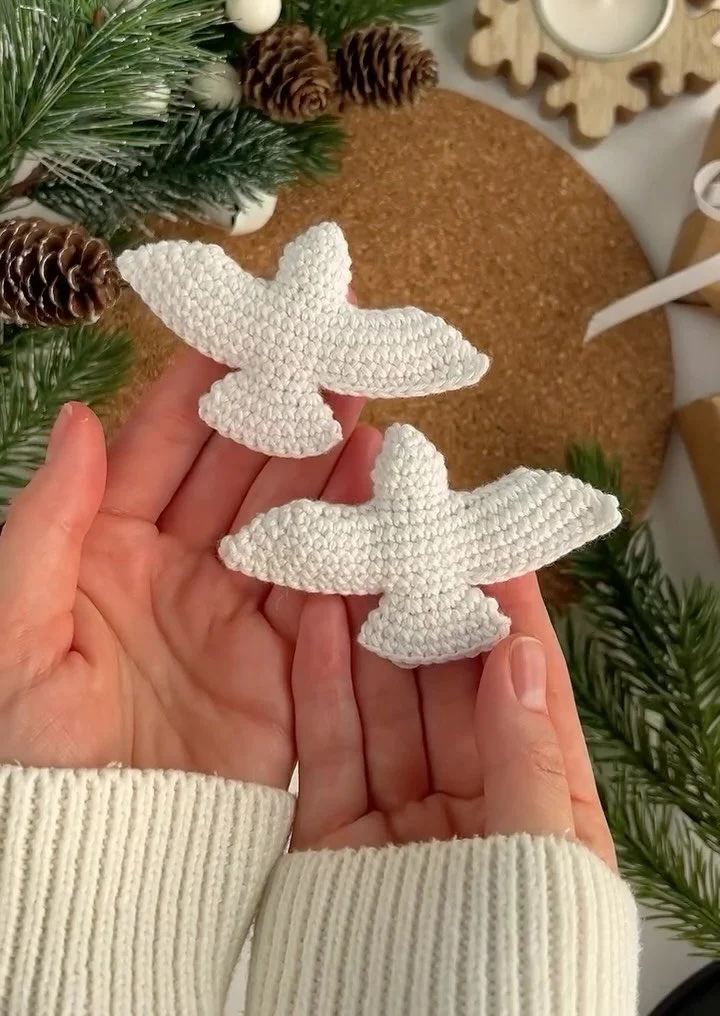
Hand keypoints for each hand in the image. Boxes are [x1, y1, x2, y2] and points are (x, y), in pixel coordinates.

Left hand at [0, 349, 376, 787]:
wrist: (87, 871)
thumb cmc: (26, 757)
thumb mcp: (9, 633)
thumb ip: (42, 524)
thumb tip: (78, 418)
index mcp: (102, 547)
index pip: (163, 443)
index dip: (206, 380)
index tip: (253, 321)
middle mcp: (174, 569)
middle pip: (240, 468)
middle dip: (287, 405)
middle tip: (338, 345)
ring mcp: (230, 617)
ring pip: (289, 518)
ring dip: (329, 461)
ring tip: (371, 405)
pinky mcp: (280, 670)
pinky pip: (321, 594)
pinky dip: (353, 544)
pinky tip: (382, 492)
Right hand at [292, 543, 614, 867]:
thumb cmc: (506, 966)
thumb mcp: (539, 861)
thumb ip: (526, 756)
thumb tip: (518, 652)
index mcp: (542, 816)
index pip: (531, 699)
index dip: (514, 623)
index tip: (495, 550)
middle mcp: (474, 810)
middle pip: (450, 696)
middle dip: (431, 615)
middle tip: (412, 537)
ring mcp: (401, 823)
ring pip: (384, 710)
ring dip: (369, 634)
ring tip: (356, 558)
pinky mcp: (332, 840)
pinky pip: (330, 750)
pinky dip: (321, 685)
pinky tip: (318, 620)